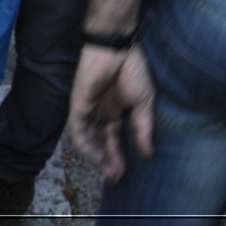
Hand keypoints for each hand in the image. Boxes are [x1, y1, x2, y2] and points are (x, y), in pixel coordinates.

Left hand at [68, 42, 155, 180]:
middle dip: (106, 161)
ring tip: (108, 171)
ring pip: (86, 139)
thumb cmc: (131, 70)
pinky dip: (85, 144)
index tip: (123, 173)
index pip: (111, 139)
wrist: (117, 47)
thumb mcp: (143, 104)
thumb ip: (143, 128)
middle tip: (115, 177)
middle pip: (98, 142)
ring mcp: (87, 108)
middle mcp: (98, 112)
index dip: (116, 156)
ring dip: (96, 157)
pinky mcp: (78, 104)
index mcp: (113, 111)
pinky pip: (78, 129)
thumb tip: (148, 153)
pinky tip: (95, 156)